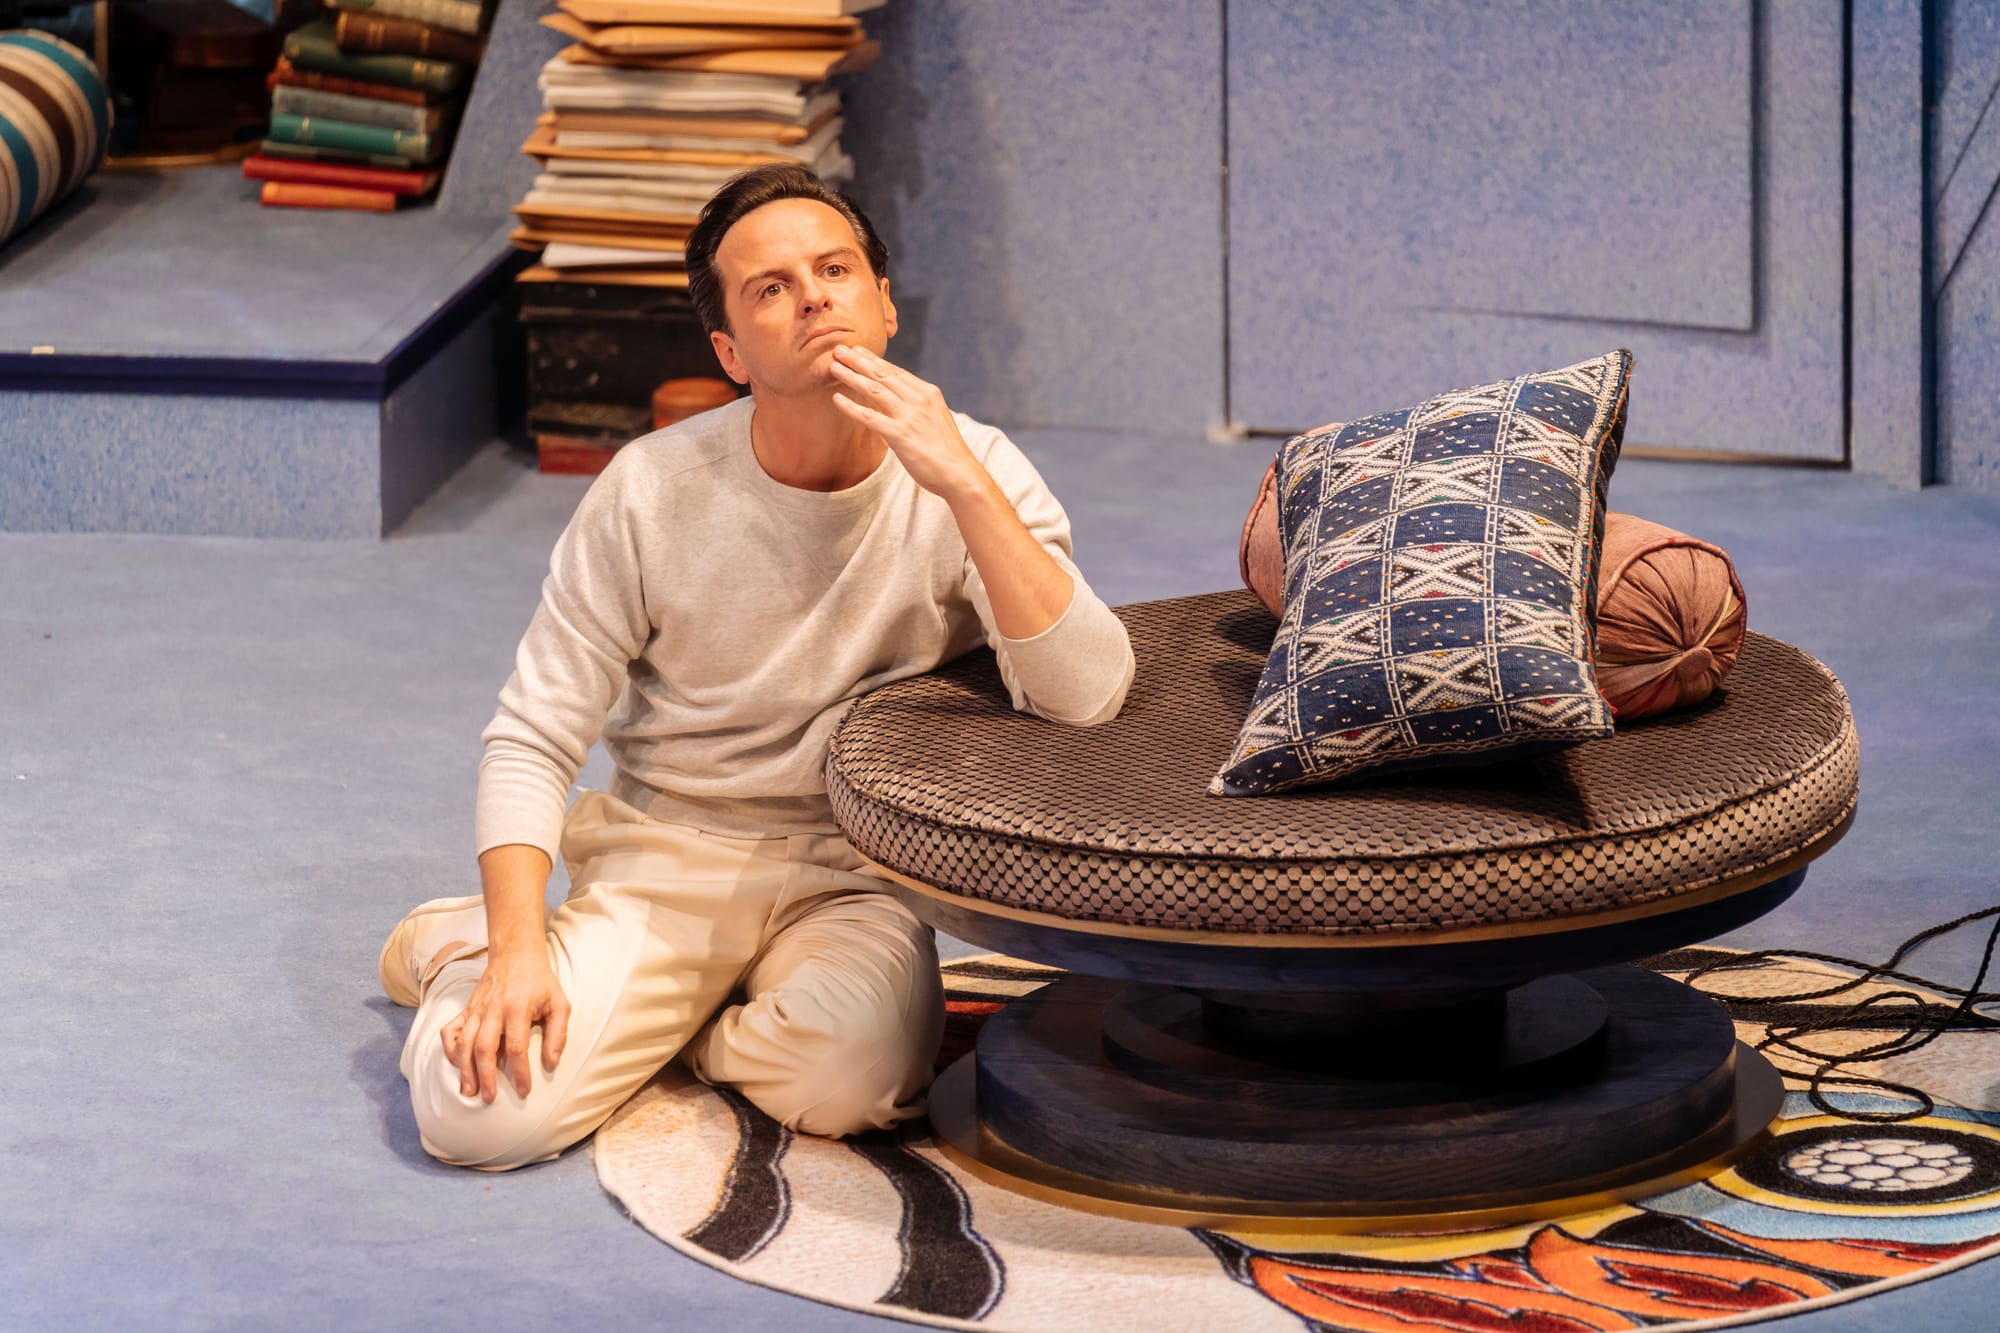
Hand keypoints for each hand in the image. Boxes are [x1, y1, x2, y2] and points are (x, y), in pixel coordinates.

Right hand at [440, 946, 568, 1102]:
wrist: (516, 954)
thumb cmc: (540, 982)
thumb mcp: (559, 1003)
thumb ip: (557, 1034)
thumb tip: (552, 1063)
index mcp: (518, 1008)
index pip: (516, 1046)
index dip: (520, 1071)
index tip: (524, 1091)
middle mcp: (493, 1009)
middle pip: (485, 1048)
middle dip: (486, 1076)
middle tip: (489, 1099)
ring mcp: (477, 1009)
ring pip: (465, 1043)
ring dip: (465, 1069)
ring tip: (469, 1091)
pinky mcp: (466, 1009)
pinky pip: (451, 1031)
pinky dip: (450, 1049)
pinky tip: (456, 1064)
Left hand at [828, 344, 979, 498]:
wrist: (959, 473)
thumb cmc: (946, 451)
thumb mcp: (935, 418)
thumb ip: (916, 407)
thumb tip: (894, 401)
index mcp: (928, 393)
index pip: (896, 371)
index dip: (874, 359)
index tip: (857, 350)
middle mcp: (919, 399)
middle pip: (883, 374)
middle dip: (858, 360)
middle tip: (839, 350)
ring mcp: (910, 416)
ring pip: (874, 390)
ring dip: (852, 376)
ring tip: (834, 367)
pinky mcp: (900, 434)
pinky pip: (869, 417)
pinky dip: (851, 407)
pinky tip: (837, 399)